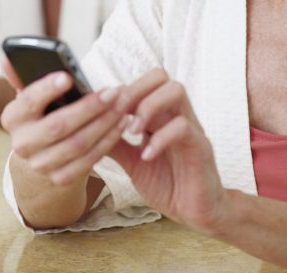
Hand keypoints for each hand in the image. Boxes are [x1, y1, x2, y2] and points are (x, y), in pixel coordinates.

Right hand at [0, 71, 128, 185]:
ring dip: (104, 123)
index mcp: (12, 118)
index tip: (68, 76)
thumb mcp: (30, 99)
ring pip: (78, 143)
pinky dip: (109, 139)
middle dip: (88, 107)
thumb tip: (5, 58)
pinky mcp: (61, 178)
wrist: (41, 160)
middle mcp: (22, 144)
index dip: (47, 89)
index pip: (28, 101)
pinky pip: (90, 159)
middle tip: (112, 91)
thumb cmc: (40, 116)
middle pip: (58, 125)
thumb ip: (21, 77)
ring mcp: (41, 165)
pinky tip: (121, 123)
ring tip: (122, 104)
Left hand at [109, 69, 227, 233]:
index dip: (119, 91)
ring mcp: (191, 126)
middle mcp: (175, 113)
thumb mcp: (131, 161)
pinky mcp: (201, 145)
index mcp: (158, 113)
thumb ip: (113, 142)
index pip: (140, 82)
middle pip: (159, 75)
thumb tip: (85, 128)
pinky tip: (146, 155)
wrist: (194, 211)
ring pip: (175, 90)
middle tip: (116, 113)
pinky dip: (160, 138)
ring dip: (148, 106)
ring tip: (132, 130)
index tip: (103, 109)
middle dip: (133, 90)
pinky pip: (183, 127)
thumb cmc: (165, 182)